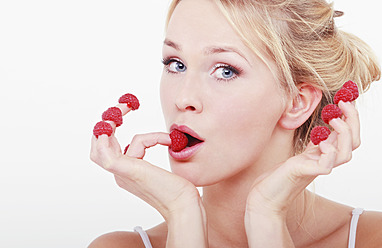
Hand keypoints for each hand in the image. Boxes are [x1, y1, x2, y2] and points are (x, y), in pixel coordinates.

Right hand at [90, 103, 201, 219]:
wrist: (185, 206)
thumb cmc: (178, 189)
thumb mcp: (163, 167)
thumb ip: (156, 154)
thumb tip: (167, 135)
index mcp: (125, 172)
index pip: (107, 146)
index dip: (111, 128)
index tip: (127, 109)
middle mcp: (120, 174)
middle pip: (97, 143)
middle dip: (108, 120)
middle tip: (124, 105)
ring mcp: (122, 174)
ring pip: (101, 144)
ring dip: (112, 121)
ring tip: (127, 108)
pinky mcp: (129, 172)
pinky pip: (123, 147)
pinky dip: (138, 137)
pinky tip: (157, 136)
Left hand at [246, 101, 359, 216]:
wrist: (265, 196)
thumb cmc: (279, 175)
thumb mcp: (300, 152)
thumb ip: (313, 140)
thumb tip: (321, 119)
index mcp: (324, 154)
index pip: (348, 136)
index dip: (350, 117)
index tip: (347, 98)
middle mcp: (324, 161)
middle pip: (353, 142)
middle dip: (353, 120)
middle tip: (344, 102)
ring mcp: (316, 168)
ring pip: (346, 154)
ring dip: (345, 133)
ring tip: (333, 118)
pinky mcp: (306, 173)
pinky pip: (327, 165)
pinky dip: (329, 152)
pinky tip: (322, 142)